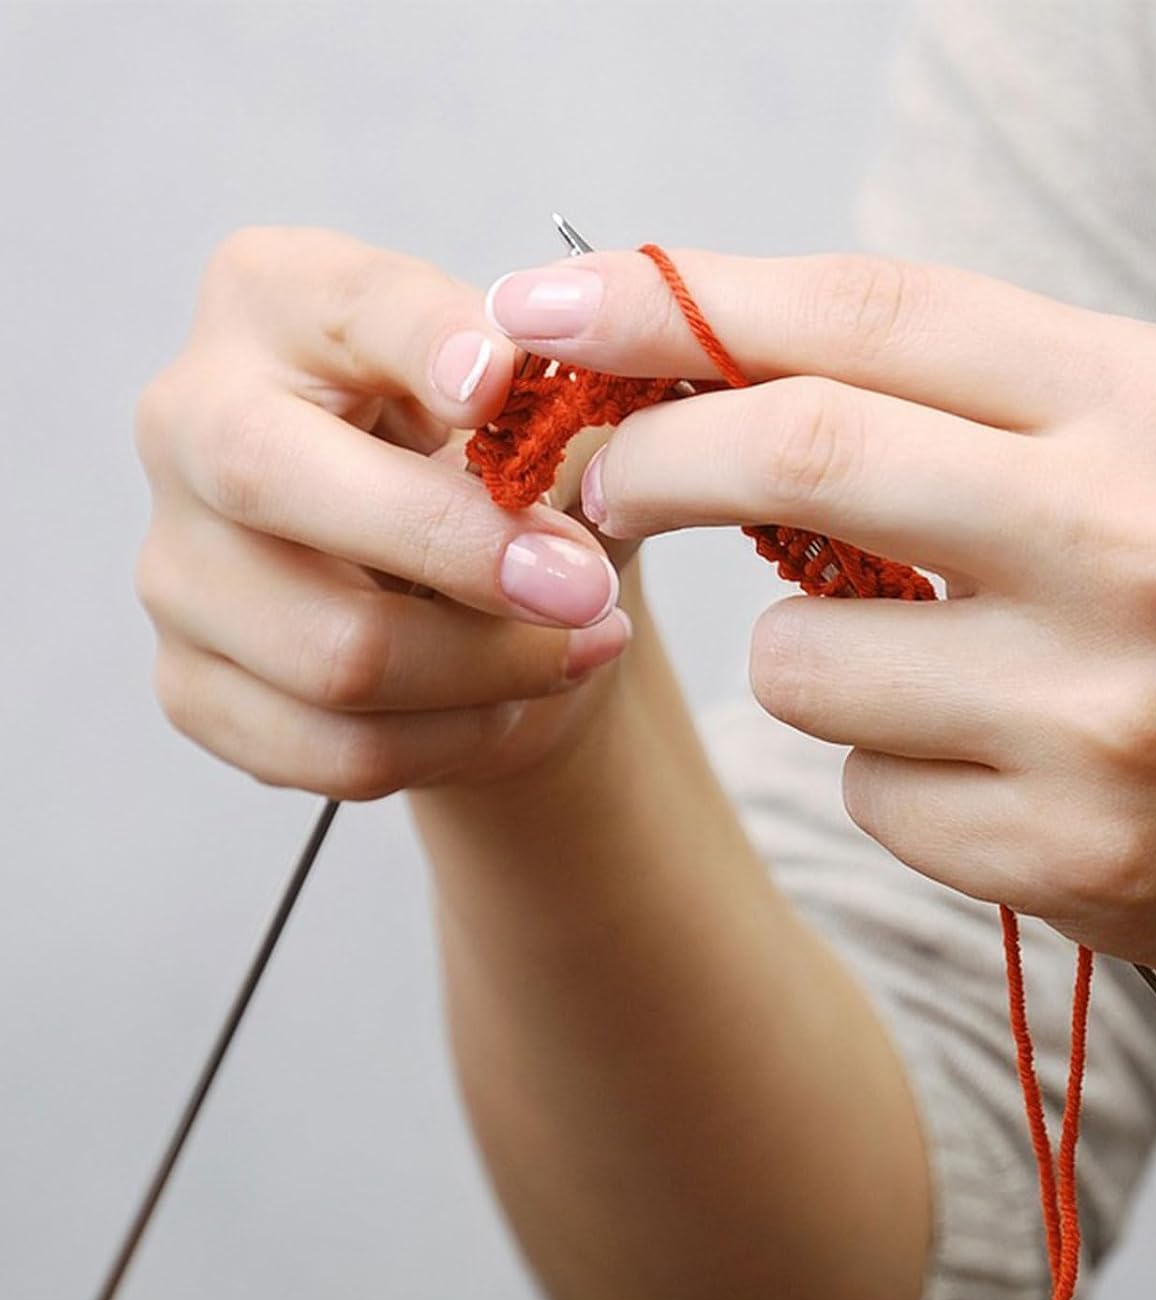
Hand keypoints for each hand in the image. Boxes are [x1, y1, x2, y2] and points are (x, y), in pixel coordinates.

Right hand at [134, 227, 636, 800]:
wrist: (477, 595)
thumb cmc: (504, 472)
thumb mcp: (538, 403)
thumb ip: (542, 383)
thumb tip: (518, 383)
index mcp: (273, 301)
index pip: (338, 303)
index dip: (421, 341)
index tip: (502, 384)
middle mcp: (190, 423)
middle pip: (275, 483)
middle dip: (462, 551)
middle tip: (585, 587)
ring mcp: (177, 566)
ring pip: (334, 653)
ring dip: (492, 668)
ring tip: (579, 646)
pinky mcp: (195, 686)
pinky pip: (340, 751)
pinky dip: (455, 739)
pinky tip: (510, 703)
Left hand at [485, 249, 1155, 1032]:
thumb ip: (977, 404)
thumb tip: (734, 375)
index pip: (866, 313)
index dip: (679, 303)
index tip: (553, 313)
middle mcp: (1135, 539)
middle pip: (796, 455)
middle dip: (657, 464)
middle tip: (606, 486)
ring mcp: (1101, 709)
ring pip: (802, 661)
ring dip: (817, 663)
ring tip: (943, 681)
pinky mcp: (1068, 852)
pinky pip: (864, 794)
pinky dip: (891, 778)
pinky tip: (1005, 782)